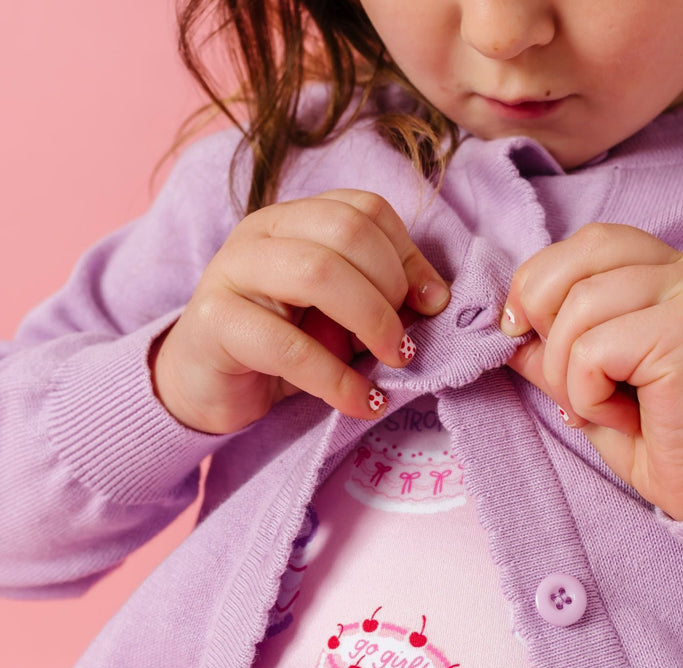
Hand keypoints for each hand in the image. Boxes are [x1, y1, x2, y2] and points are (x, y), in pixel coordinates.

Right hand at [152, 190, 449, 433]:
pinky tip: (362, 402)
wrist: (206, 387)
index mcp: (296, 219)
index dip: (409, 256)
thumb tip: (437, 298)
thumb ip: (381, 298)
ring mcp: (233, 271)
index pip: (365, 209)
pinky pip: (288, 346)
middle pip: (347, 232)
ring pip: (318, 273)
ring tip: (393, 362)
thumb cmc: (282, 348)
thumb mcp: (340, 317)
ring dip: (371, 322)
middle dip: (392, 291)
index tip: (431, 305)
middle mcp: (262, 232)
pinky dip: (337, 380)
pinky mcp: (215, 321)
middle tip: (406, 343)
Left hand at [502, 223, 682, 519]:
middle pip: (580, 256)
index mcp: (669, 273)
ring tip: (599, 408)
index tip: (521, 333)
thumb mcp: (590, 384)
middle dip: (542, 317)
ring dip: (567, 373)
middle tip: (559, 378)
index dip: (540, 280)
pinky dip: (587, 393)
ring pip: (580, 307)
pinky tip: (620, 416)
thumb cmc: (662, 439)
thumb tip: (505, 324)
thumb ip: (552, 347)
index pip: (590, 241)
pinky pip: (594, 350)